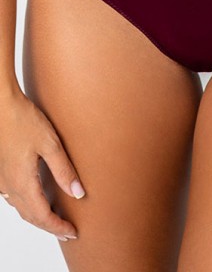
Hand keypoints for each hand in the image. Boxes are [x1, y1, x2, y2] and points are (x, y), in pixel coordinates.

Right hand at [0, 83, 85, 240]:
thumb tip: (78, 193)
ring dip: (38, 217)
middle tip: (67, 230)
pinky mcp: (0, 170)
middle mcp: (9, 186)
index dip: (58, 226)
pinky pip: (13, 197)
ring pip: (21, 207)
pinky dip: (27, 204)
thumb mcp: (51, 144)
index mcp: (23, 182)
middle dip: (50, 226)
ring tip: (54, 218)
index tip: (73, 232)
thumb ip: (64, 170)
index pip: (42, 216)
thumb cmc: (24, 120)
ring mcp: (2, 179)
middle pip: (30, 216)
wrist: (1, 105)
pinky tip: (35, 197)